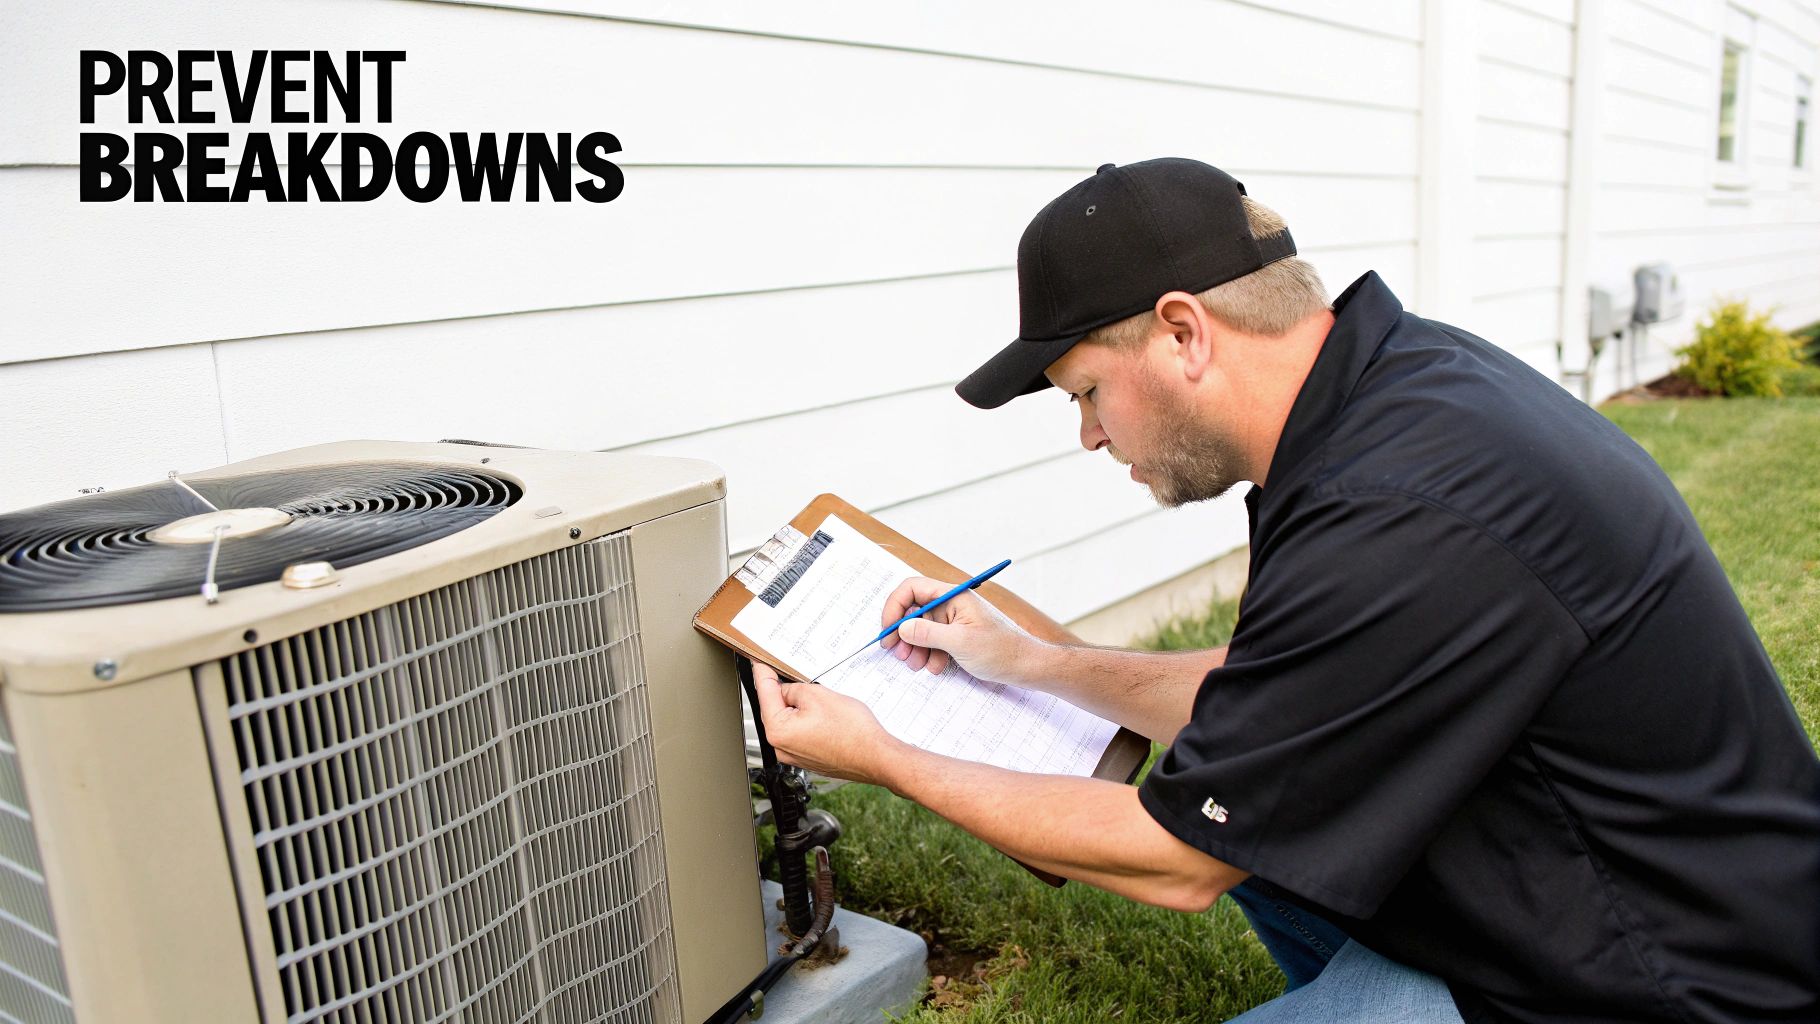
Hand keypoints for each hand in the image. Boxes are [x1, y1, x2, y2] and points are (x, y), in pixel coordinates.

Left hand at [750, 661, 904, 785]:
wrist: (875, 756)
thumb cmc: (852, 732)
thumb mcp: (817, 695)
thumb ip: (793, 688)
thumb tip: (784, 689)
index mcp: (778, 731)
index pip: (764, 692)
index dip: (764, 672)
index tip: (760, 662)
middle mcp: (781, 748)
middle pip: (776, 709)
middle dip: (786, 692)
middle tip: (800, 678)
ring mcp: (795, 756)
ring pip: (790, 721)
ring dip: (800, 708)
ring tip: (822, 703)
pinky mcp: (809, 758)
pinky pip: (801, 733)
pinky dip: (809, 722)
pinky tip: (826, 717)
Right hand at [879, 576, 1044, 684]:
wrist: (1026, 667)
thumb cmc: (1001, 650)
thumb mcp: (960, 643)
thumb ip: (928, 634)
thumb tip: (901, 628)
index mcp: (953, 596)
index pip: (913, 588)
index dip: (895, 607)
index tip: (888, 630)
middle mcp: (951, 604)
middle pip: (913, 611)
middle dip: (903, 634)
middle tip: (898, 654)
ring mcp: (954, 621)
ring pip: (921, 630)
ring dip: (915, 648)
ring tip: (917, 665)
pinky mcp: (957, 637)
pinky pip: (934, 642)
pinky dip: (930, 655)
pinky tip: (936, 667)